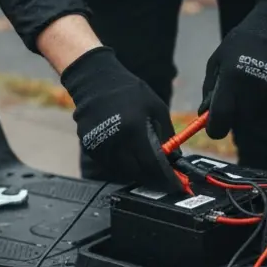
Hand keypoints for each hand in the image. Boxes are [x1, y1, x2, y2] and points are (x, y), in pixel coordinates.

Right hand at [60, 47, 178, 189]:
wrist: (95, 81)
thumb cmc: (129, 92)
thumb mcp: (156, 107)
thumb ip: (167, 132)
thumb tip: (176, 156)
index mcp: (134, 129)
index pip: (151, 163)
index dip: (165, 176)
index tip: (175, 185)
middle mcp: (116, 140)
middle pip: (136, 171)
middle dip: (150, 175)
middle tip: (159, 173)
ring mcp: (100, 145)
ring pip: (122, 170)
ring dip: (134, 168)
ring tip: (142, 159)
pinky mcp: (90, 146)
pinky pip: (108, 163)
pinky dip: (119, 162)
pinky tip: (125, 150)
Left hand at [200, 0, 266, 139]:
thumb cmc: (242, 44)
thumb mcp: (217, 61)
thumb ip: (209, 89)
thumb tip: (204, 115)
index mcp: (232, 82)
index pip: (220, 123)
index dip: (215, 128)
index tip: (214, 124)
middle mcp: (252, 94)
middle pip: (237, 123)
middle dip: (233, 114)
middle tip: (236, 92)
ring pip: (253, 119)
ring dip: (249, 109)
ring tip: (252, 83)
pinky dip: (264, 105)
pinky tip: (265, 84)